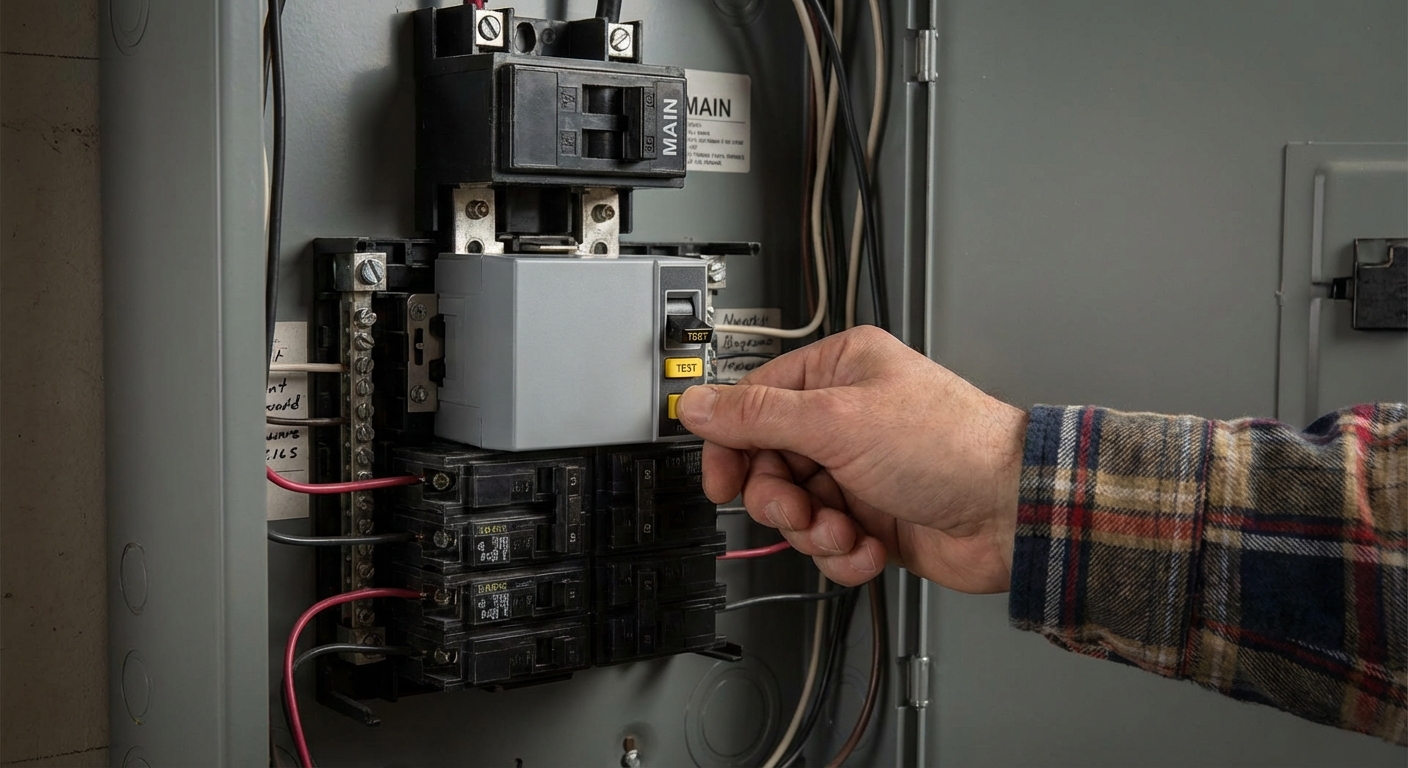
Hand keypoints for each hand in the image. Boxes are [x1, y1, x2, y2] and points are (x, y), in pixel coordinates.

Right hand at [678, 326, 1026, 591]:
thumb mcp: (837, 421)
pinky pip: (826, 542)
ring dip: (813, 529)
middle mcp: (845, 418)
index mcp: (836, 372)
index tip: (722, 480)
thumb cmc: (949, 446)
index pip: (753, 402)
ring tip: (844, 529)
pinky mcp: (871, 517)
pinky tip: (868, 547)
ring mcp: (858, 470)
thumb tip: (696, 403)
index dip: (730, 444)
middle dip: (779, 497)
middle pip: (767, 463)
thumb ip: (756, 416)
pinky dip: (842, 553)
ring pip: (794, 509)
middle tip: (798, 507)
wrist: (1012, 512)